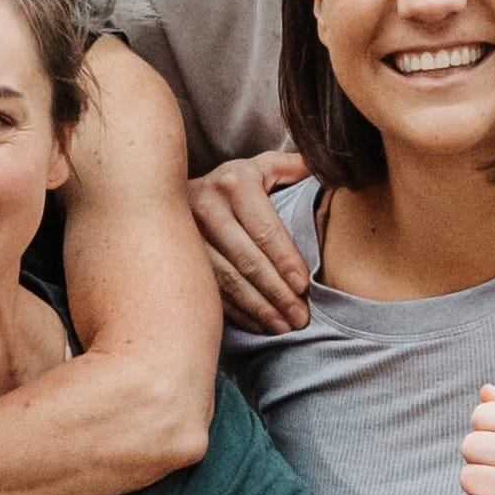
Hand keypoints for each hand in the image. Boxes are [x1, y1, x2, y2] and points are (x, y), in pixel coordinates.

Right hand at [186, 149, 313, 331]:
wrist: (167, 190)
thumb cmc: (232, 184)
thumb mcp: (259, 168)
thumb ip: (291, 169)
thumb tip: (327, 171)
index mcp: (234, 183)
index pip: (265, 229)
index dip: (285, 260)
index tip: (304, 286)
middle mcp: (205, 206)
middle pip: (247, 259)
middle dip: (277, 293)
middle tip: (300, 317)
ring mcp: (187, 236)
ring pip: (228, 280)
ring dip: (259, 308)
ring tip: (284, 326)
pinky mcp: (180, 260)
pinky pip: (213, 291)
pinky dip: (238, 312)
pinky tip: (259, 325)